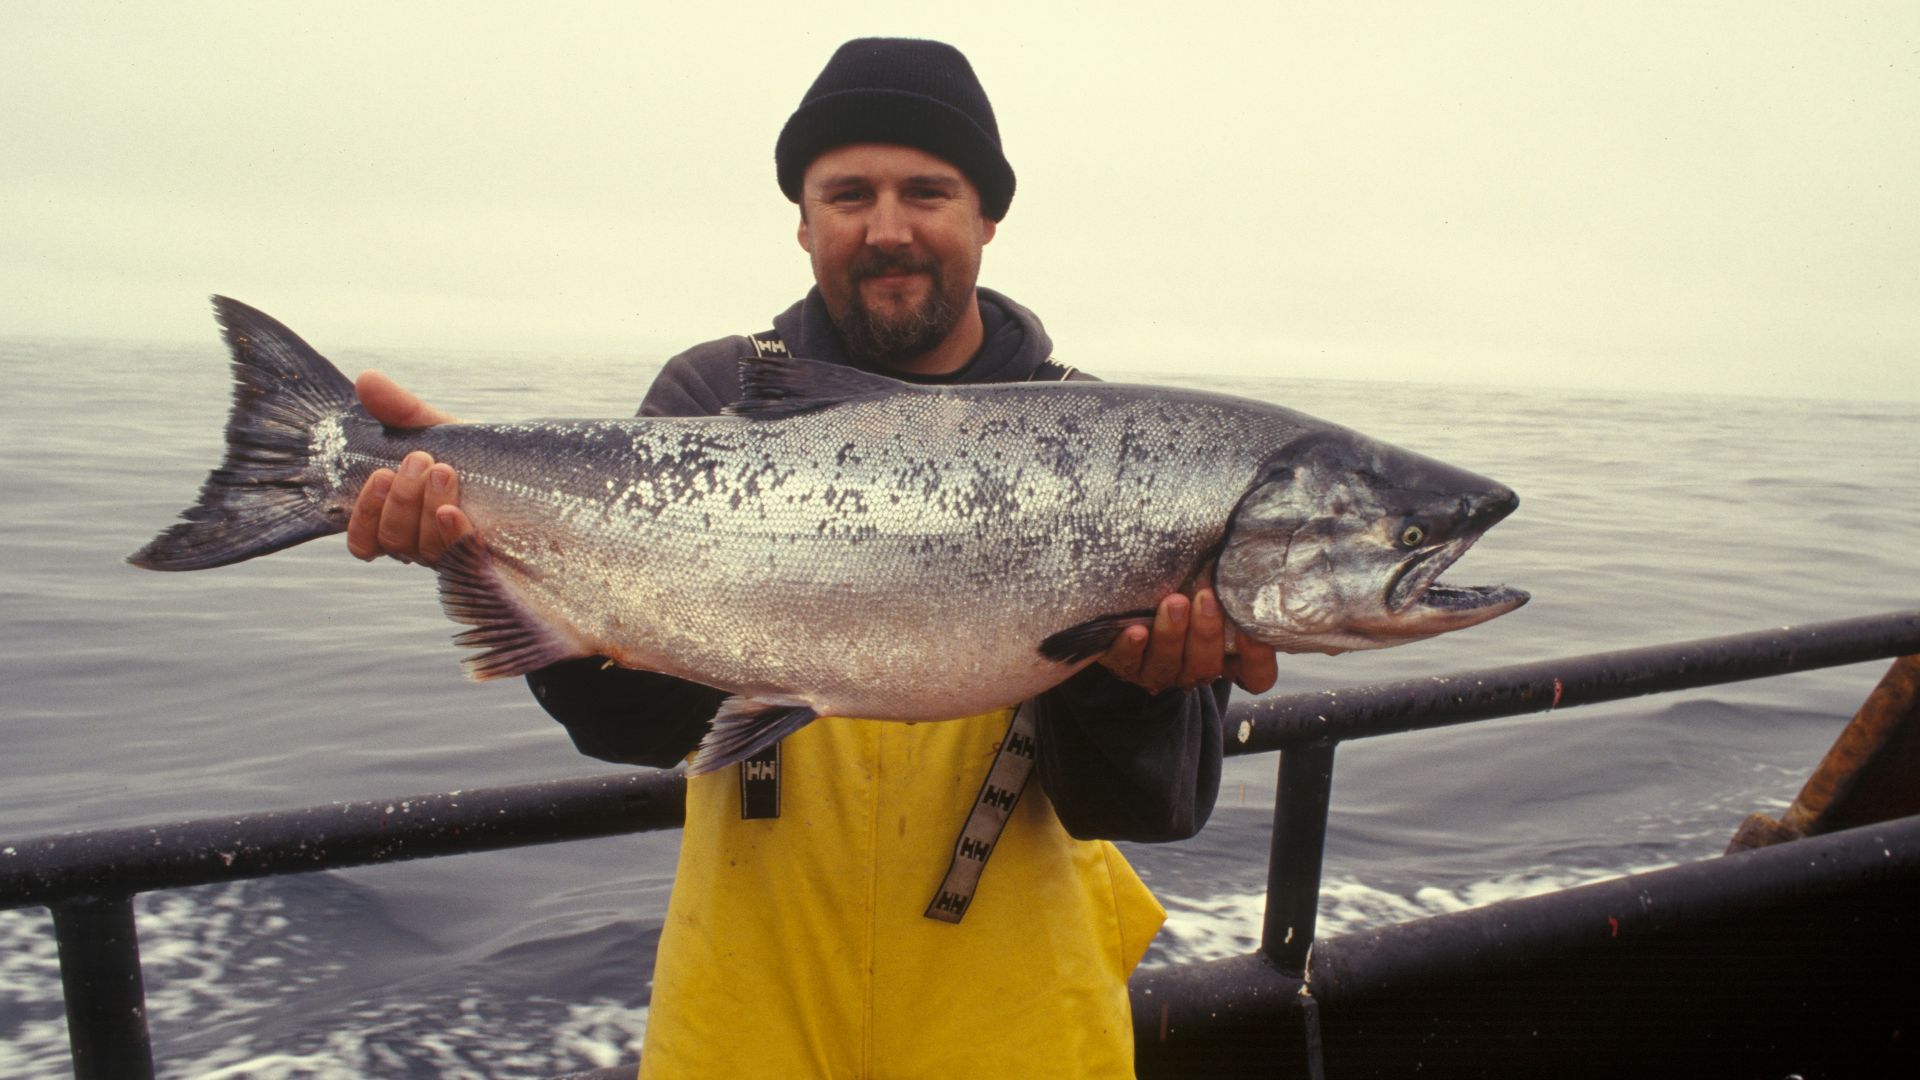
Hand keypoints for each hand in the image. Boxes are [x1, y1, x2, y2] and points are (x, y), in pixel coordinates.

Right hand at [343, 371, 473, 566]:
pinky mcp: (487, 561)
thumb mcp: (438, 429)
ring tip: (443, 470)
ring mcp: (454, 556)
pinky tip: (453, 512)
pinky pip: (460, 560)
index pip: (363, 541)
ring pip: (423, 549)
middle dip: (402, 499)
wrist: (535, 472)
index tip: (381, 476)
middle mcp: (423, 545)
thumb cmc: (477, 456)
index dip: (364, 515)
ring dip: (425, 508)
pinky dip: (452, 534)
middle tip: (421, 459)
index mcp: (402, 520)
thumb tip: (366, 379)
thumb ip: (401, 410)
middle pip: (394, 541)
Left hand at [1097, 588, 1278, 695]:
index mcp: (1226, 658)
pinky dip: (1132, 647)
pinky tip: (1136, 630)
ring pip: (1167, 665)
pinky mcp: (1124, 665)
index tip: (1252, 631)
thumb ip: (1227, 581)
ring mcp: (1158, 672)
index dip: (1256, 659)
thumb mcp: (1209, 586)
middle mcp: (1193, 669)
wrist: (1129, 602)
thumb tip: (1243, 552)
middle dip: (1206, 633)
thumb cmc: (1184, 587)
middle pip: (1206, 667)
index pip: (1255, 675)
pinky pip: (1126, 663)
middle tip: (1206, 598)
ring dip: (1171, 635)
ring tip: (1173, 602)